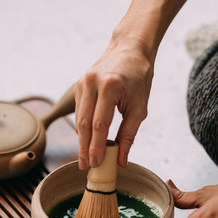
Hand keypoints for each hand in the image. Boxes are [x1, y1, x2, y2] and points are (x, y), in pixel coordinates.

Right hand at [74, 38, 153, 169]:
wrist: (130, 49)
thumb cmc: (139, 78)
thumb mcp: (140, 107)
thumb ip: (129, 134)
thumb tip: (121, 160)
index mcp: (110, 87)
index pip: (99, 124)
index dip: (97, 147)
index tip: (96, 164)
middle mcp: (92, 83)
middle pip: (84, 124)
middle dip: (84, 148)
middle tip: (86, 167)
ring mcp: (83, 83)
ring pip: (78, 119)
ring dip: (81, 141)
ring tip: (85, 160)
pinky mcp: (79, 85)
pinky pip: (79, 111)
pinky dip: (82, 128)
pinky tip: (86, 142)